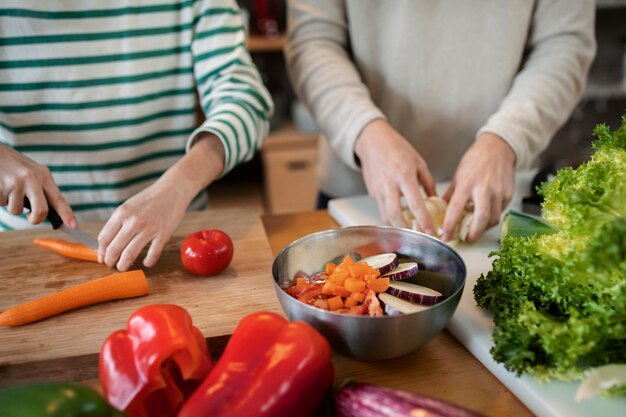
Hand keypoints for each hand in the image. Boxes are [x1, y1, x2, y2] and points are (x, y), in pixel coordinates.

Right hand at [0, 144, 75, 226]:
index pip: (58, 199)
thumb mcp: (33, 172)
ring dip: (11, 204)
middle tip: (30, 217)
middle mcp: (32, 179)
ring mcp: (16, 183)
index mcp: (44, 175)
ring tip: (8, 188)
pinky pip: (2, 204)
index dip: (67, 214)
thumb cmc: (15, 166)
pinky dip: (0, 199)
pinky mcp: (1, 187)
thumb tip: (48, 214)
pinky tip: (0, 186)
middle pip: (41, 211)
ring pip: (16, 210)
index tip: (73, 226)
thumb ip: (41, 190)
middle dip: (35, 219)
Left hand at [98, 134, 224, 270]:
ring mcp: (149, 228)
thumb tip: (108, 243)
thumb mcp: (129, 206)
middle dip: (110, 261)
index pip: (104, 238)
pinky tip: (146, 262)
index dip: (101, 251)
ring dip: (124, 265)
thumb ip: (118, 222)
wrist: (173, 190)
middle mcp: (133, 221)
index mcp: (122, 213)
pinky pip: (152, 254)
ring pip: (130, 254)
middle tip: (111, 265)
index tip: (102, 258)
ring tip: (123, 267)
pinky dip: (148, 262)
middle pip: (114, 248)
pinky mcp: (163, 234)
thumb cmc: (149, 199)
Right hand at [355, 120, 436, 233]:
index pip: (415, 203)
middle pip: (395, 214)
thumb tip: (436, 200)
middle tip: (418, 236)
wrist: (372, 141)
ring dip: (397, 226)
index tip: (432, 231)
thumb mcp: (418, 161)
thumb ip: (428, 182)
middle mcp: (389, 184)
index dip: (424, 219)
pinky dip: (390, 216)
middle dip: (406, 229)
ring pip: (385, 215)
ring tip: (410, 231)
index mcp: (404, 175)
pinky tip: (399, 217)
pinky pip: (382, 208)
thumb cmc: (397, 148)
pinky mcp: (372, 192)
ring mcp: (378, 189)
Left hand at [442, 132, 515, 242]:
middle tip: (466, 240)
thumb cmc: (475, 161)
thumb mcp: (458, 176)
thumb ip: (451, 195)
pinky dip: (491, 218)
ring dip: (483, 228)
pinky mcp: (508, 194)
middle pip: (481, 218)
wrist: (497, 149)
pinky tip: (485, 218)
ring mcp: (498, 192)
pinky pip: (500, 212)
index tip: (445, 235)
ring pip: (493, 218)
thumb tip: (439, 211)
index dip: (450, 224)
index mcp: (467, 183)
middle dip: (473, 234)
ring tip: (474, 230)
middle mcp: (484, 188)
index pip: (456, 208)